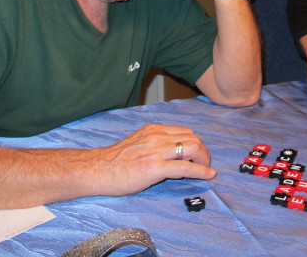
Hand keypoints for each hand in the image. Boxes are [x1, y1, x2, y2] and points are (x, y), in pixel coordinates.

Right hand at [92, 123, 215, 196]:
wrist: (98, 169)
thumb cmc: (115, 160)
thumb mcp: (138, 143)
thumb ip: (155, 144)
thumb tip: (172, 152)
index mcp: (154, 130)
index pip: (184, 131)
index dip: (196, 143)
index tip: (198, 154)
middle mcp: (158, 136)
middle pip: (192, 138)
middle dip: (203, 151)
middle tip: (205, 162)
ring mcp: (157, 151)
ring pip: (192, 148)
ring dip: (204, 159)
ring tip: (207, 168)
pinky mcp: (155, 168)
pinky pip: (185, 167)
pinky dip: (201, 170)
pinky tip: (208, 175)